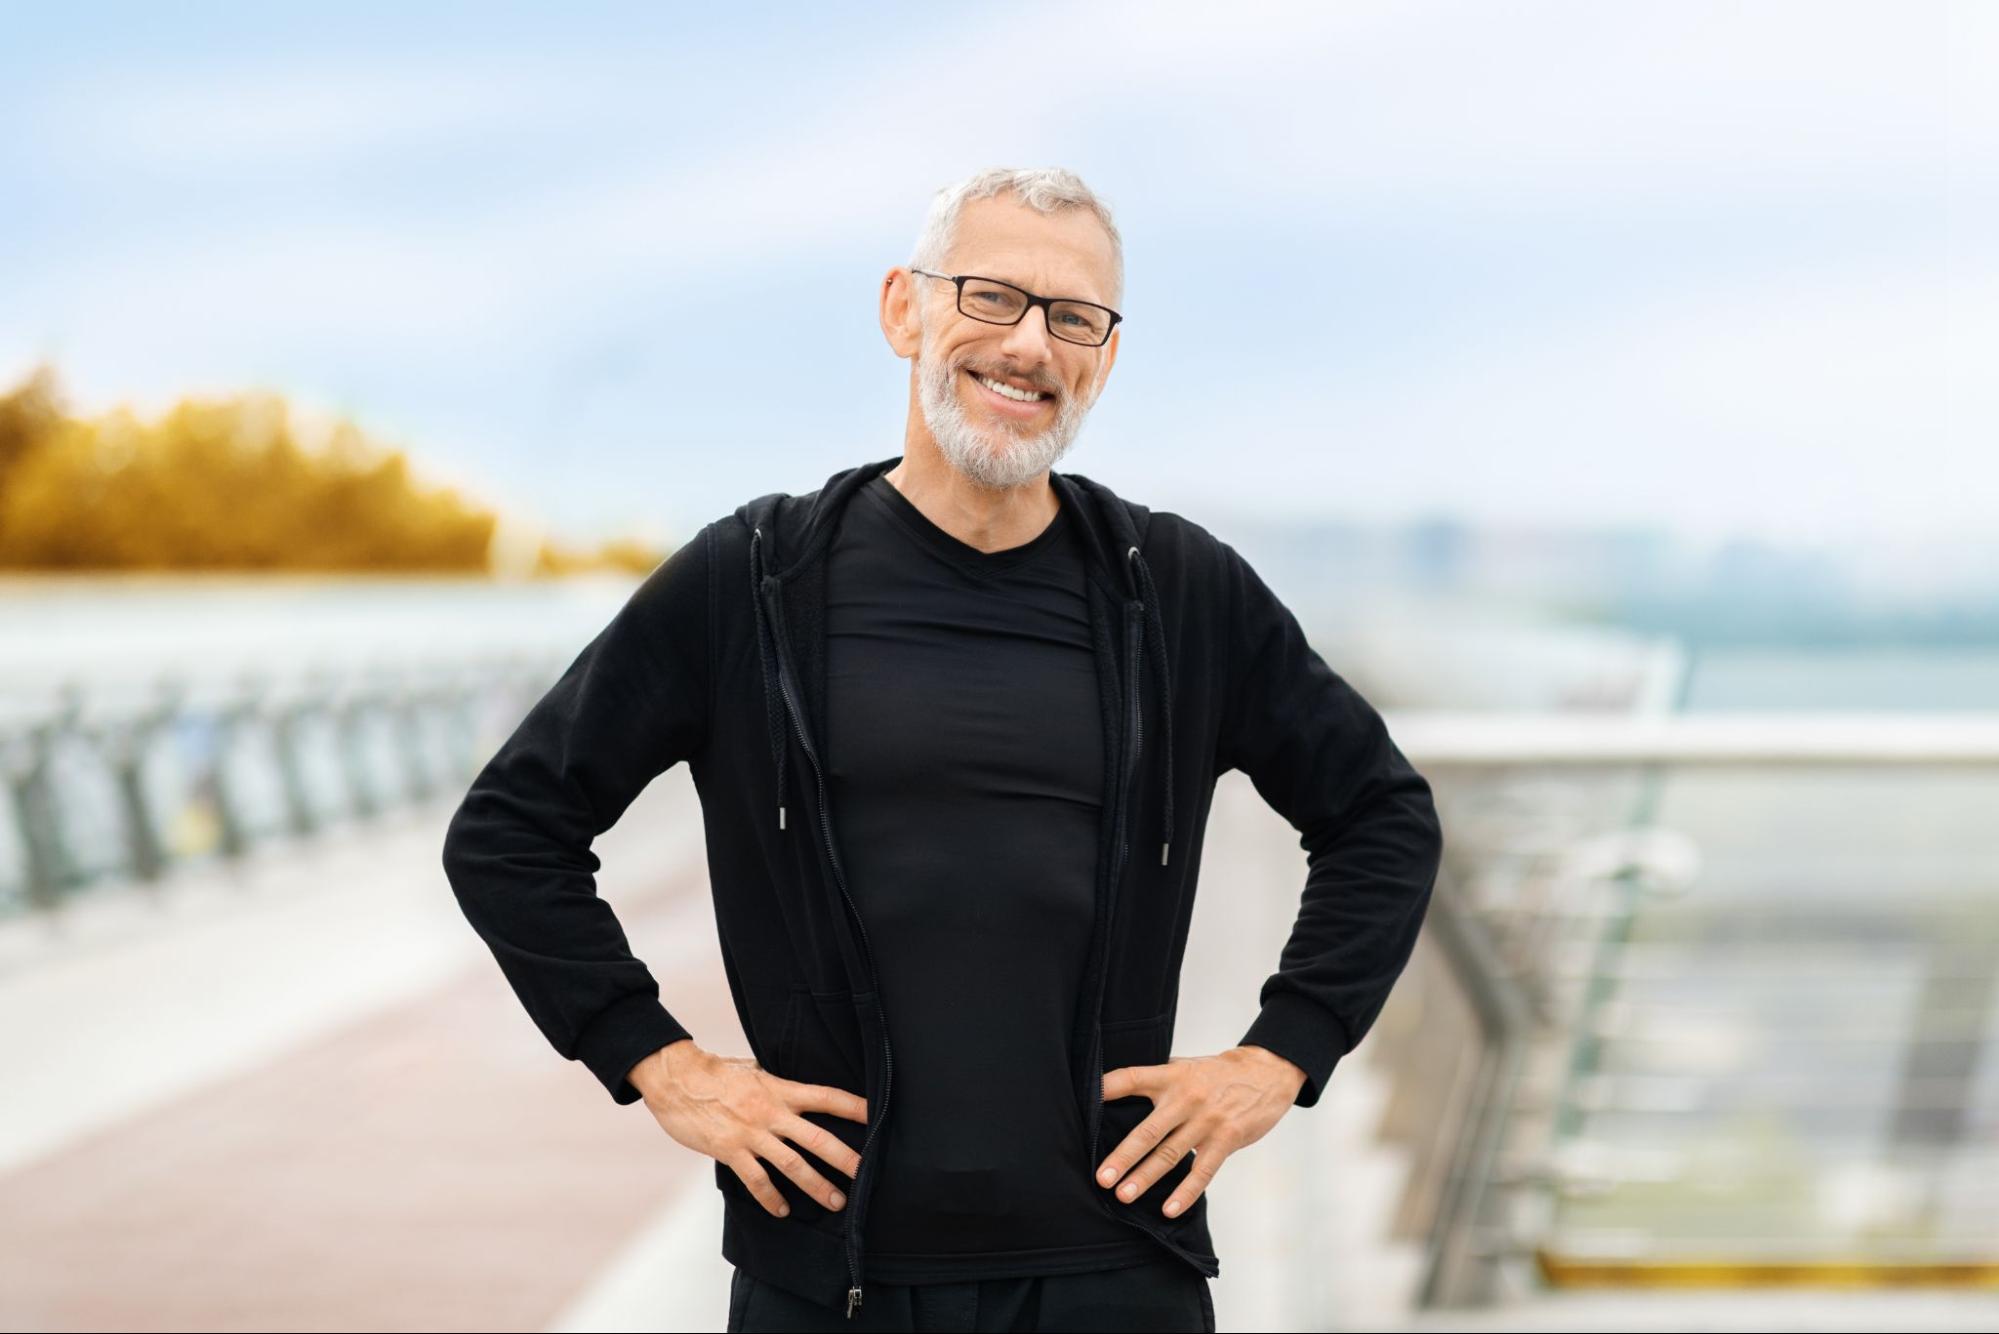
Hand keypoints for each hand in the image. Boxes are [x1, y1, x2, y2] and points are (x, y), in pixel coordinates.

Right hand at [626, 1039, 869, 1218]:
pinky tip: (782, 1210)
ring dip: (816, 1185)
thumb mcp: (753, 1070)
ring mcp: (751, 1133)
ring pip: (792, 1164)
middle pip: (817, 1138)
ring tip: (835, 1201)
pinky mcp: (730, 1150)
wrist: (677, 1079)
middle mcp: (771, 1112)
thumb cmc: (715, 1073)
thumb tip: (795, 1091)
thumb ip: (777, 1085)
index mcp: (781, 1089)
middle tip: (866, 1175)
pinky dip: (771, 1198)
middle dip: (845, 1158)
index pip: (826, 1097)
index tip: (877, 1115)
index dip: (854, 1106)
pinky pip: (756, 1180)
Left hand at [1095, 1044, 1306, 1217]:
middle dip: (1123, 1156)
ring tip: (1124, 1195)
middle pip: (1148, 1130)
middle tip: (1102, 1177)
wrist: (1268, 1073)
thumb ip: (1158, 1082)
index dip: (1107, 1087)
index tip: (1085, 1100)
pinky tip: (1169, 1209)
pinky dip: (1185, 1192)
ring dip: (1146, 1177)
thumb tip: (1117, 1094)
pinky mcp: (1226, 1139)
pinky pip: (1203, 1171)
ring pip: (1171, 1154)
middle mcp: (1186, 1099)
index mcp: (1171, 1077)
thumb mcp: (1186, 1068)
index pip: (1132, 1078)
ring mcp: (1206, 1121)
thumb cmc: (1218, 1074)